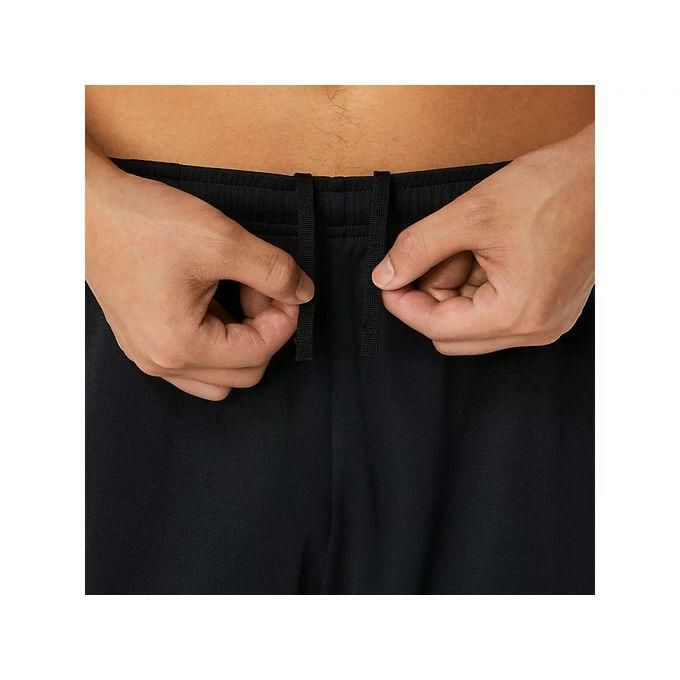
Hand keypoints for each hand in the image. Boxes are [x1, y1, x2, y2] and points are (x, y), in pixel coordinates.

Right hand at [86, 142, 312, 399]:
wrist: (87, 206)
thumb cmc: (146, 224)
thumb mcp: (223, 241)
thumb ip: (274, 271)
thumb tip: (304, 293)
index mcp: (182, 347)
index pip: (260, 353)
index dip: (286, 318)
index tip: (287, 284)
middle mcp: (163, 364)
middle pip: (246, 372)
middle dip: (265, 330)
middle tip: (259, 286)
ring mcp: (150, 356)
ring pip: (221, 374)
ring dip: (243, 340)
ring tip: (237, 293)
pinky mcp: (144, 342)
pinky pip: (195, 362)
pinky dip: (218, 338)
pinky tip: (215, 298)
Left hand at [372, 123, 593, 354]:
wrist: (606, 172)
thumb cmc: (551, 188)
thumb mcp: (471, 214)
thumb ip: (418, 248)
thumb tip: (385, 276)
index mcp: (516, 313)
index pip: (437, 328)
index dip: (403, 303)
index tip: (387, 277)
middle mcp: (533, 330)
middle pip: (452, 333)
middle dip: (431, 294)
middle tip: (432, 252)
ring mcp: (544, 321)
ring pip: (472, 322)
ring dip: (455, 287)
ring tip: (468, 242)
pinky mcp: (548, 308)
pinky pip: (495, 311)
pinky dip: (477, 285)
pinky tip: (484, 249)